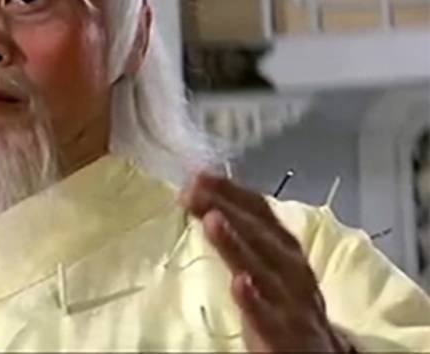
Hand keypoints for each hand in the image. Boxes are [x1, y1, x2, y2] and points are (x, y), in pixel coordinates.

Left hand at [181, 172, 351, 352]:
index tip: (200, 175)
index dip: (232, 191)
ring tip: (212, 220)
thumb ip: (243, 236)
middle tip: (194, 191)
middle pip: (261, 234)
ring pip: (265, 270)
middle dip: (229, 209)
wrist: (317, 352)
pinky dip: (256, 300)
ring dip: (238, 244)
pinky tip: (239, 284)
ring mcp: (291, 302)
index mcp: (285, 249)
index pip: (261, 213)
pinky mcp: (286, 335)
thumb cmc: (283, 301)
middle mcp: (293, 270)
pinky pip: (270, 318)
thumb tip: (207, 204)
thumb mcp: (266, 264)